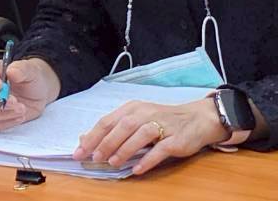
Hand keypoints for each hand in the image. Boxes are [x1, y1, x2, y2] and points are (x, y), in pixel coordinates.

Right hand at [0, 57, 60, 131]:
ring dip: (3, 113)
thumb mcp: (30, 69)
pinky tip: (20, 116)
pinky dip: (7, 122)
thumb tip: (11, 70)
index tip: (0, 86)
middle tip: (15, 101)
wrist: (39, 92)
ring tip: (22, 109)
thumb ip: (21, 68)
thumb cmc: (31, 77)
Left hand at [73, 98, 228, 174]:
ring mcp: (162, 125)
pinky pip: (160, 149)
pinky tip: (138, 169)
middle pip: (122, 126)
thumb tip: (84, 139)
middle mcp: (146, 113)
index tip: (80, 151)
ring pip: (139, 135)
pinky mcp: (176, 138)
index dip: (92, 136)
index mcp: (133, 108)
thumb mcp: (136, 119)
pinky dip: (148, 159)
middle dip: (106, 142)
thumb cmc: (163, 120)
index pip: (107, 120)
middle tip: (95, 158)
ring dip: (124, 149)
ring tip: (113, 163)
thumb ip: (113, 129)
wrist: (198, 118)